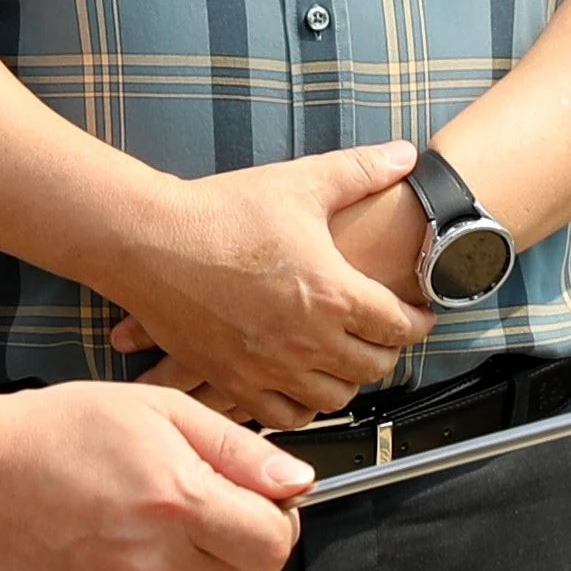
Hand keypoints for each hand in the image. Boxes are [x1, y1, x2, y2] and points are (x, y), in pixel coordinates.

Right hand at [0, 383, 308, 570]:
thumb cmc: (63, 432)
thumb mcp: (161, 411)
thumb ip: (239, 451)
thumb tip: (297, 483)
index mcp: (178, 503)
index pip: (275, 542)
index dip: (276, 516)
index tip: (253, 496)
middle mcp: (158, 564)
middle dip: (239, 536)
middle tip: (192, 498)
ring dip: (198, 559)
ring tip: (143, 517)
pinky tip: (119, 543)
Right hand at [94, 144, 433, 423]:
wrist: (150, 241)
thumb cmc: (222, 211)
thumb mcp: (300, 183)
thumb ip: (360, 170)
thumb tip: (407, 155)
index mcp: (332, 293)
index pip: (399, 325)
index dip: (419, 320)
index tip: (421, 314)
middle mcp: (307, 341)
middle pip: (373, 367)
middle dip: (388, 351)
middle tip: (386, 336)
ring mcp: (270, 368)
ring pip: (333, 398)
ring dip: (348, 381)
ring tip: (347, 360)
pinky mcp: (234, 381)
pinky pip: (284, 415)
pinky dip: (302, 406)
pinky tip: (303, 385)